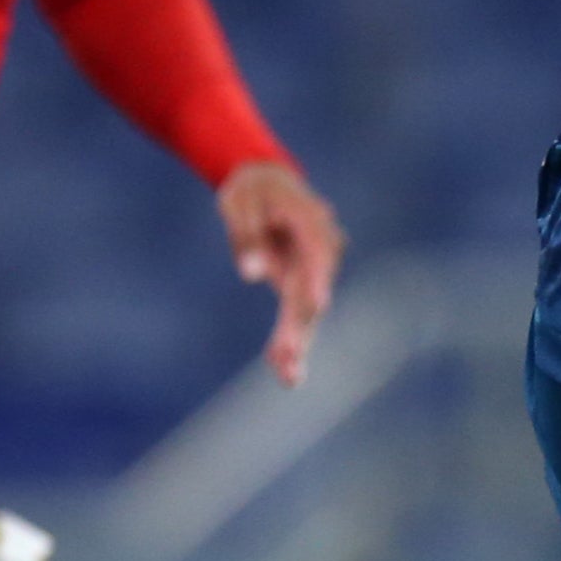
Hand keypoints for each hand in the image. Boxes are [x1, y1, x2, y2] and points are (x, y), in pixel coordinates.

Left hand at [217, 160, 346, 385]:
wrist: (265, 182)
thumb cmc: (251, 189)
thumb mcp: (239, 202)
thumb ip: (246, 235)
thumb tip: (252, 275)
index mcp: (312, 223)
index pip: (318, 254)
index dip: (317, 280)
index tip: (317, 304)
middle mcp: (321, 250)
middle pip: (313, 291)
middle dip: (301, 325)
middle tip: (289, 357)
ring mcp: (312, 270)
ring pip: (307, 311)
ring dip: (298, 342)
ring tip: (289, 378)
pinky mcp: (299, 284)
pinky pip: (296, 315)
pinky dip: (290, 339)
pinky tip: (285, 371)